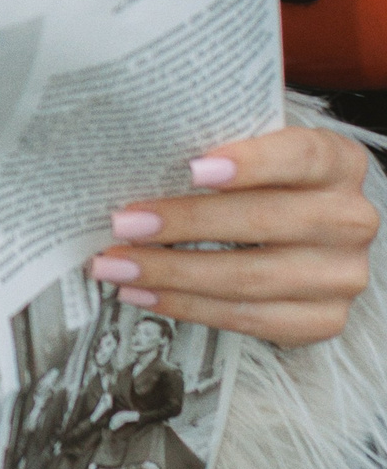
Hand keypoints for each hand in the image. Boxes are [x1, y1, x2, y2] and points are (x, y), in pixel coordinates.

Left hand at [88, 126, 377, 347]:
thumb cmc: (261, 185)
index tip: (192, 168)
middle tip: (124, 223)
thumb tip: (138, 156)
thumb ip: (217, 148)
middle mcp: (351, 219)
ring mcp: (342, 274)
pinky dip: (187, 307)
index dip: (251, 162)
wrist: (303, 240)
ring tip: (116, 266)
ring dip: (172, 273)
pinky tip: (143, 295)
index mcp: (340, 162)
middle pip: (265, 220)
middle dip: (185, 223)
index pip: (301, 156)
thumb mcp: (253, 154)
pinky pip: (248, 318)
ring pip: (250, 276)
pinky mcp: (324, 319)